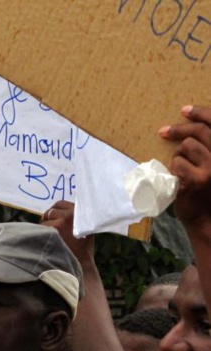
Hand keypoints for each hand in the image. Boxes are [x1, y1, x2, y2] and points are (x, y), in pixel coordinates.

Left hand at [41, 201, 92, 261]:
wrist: (81, 264)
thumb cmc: (81, 248)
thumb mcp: (83, 228)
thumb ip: (73, 218)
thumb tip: (55, 210)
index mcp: (80, 212)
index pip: (60, 204)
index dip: (55, 211)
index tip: (54, 219)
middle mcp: (71, 214)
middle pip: (50, 211)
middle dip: (48, 219)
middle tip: (51, 231)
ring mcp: (62, 221)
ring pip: (44, 220)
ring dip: (45, 228)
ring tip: (52, 239)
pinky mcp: (53, 228)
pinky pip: (41, 228)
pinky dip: (41, 234)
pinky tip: (48, 242)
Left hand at [161, 105, 210, 231]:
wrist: (209, 221)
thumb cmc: (209, 192)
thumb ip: (207, 148)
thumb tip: (190, 127)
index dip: (202, 112)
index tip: (184, 110)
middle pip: (200, 132)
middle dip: (179, 129)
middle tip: (163, 132)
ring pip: (186, 146)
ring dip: (179, 156)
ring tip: (182, 170)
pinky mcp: (198, 179)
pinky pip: (177, 162)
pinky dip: (174, 169)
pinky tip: (179, 180)